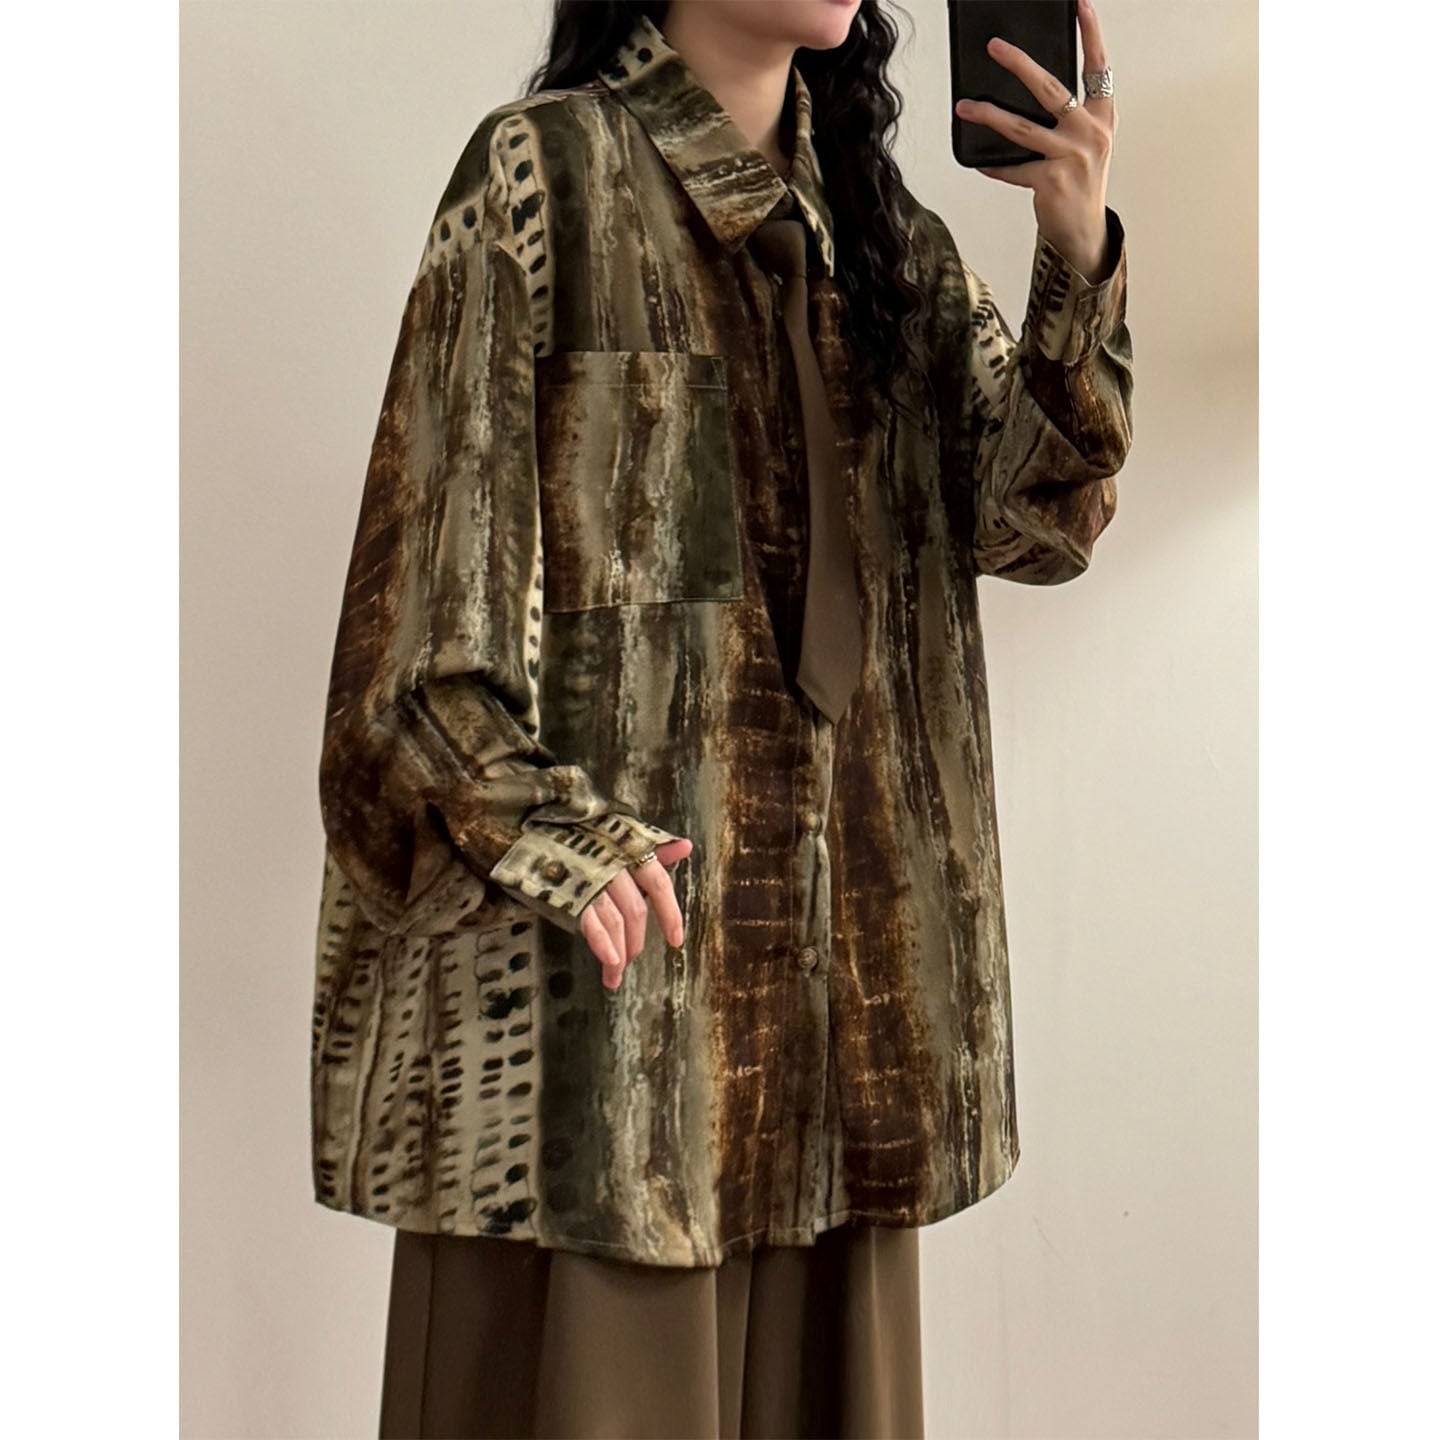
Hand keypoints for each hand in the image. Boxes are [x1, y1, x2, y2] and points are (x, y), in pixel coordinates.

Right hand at [580, 837, 692, 989]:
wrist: (528, 829)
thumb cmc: (578, 835)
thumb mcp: (617, 835)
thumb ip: (653, 847)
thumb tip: (686, 847)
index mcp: (628, 849)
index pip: (659, 882)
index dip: (670, 914)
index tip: (676, 941)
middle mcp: (613, 863)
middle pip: (636, 909)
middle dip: (636, 941)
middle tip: (631, 960)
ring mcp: (589, 878)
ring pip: (615, 921)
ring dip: (620, 953)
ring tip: (615, 973)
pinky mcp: (566, 892)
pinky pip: (590, 922)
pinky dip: (602, 944)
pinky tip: (609, 961)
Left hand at [953, 0, 1116, 283]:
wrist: (1085, 232)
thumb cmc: (1080, 183)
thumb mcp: (1084, 145)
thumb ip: (1066, 118)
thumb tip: (1023, 93)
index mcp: (1102, 117)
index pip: (1098, 67)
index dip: (1090, 34)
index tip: (1079, 4)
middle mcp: (1090, 132)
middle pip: (1050, 88)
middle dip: (1019, 64)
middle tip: (995, 47)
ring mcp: (1071, 157)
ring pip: (1021, 127)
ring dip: (988, 115)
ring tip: (964, 106)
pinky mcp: (1051, 181)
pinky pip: (1012, 168)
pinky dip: (994, 166)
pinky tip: (980, 163)